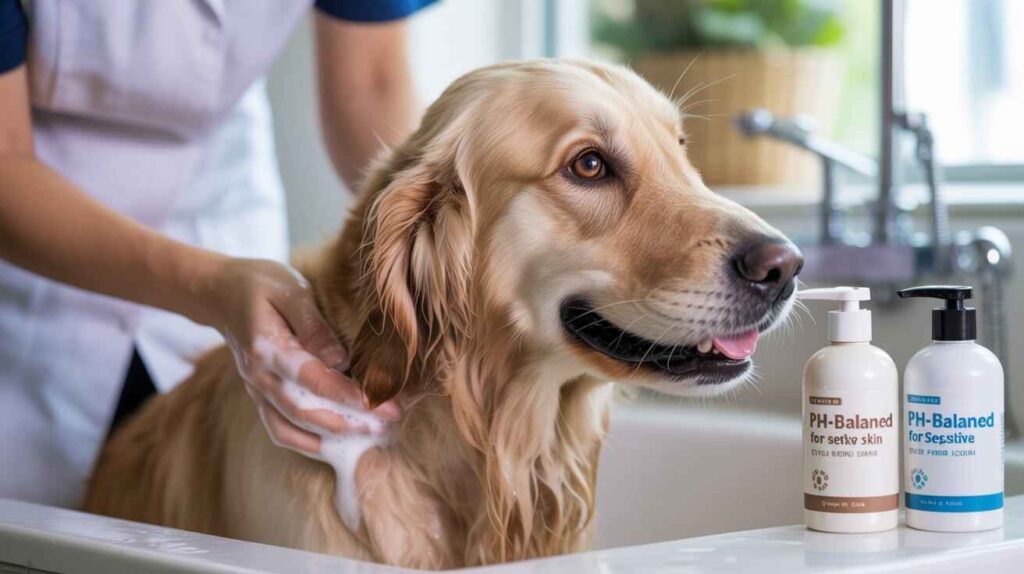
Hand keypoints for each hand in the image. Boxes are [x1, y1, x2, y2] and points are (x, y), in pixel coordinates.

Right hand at [199, 257, 399, 455]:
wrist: (221, 292)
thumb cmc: (263, 284)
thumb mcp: (291, 290)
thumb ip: (314, 326)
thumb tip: (342, 359)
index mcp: (266, 348)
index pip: (311, 379)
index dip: (347, 394)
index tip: (381, 401)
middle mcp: (258, 376)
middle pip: (304, 410)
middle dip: (350, 421)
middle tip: (389, 420)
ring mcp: (256, 390)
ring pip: (290, 428)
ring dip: (331, 438)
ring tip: (371, 434)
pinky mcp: (259, 397)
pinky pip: (278, 430)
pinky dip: (306, 443)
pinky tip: (336, 445)